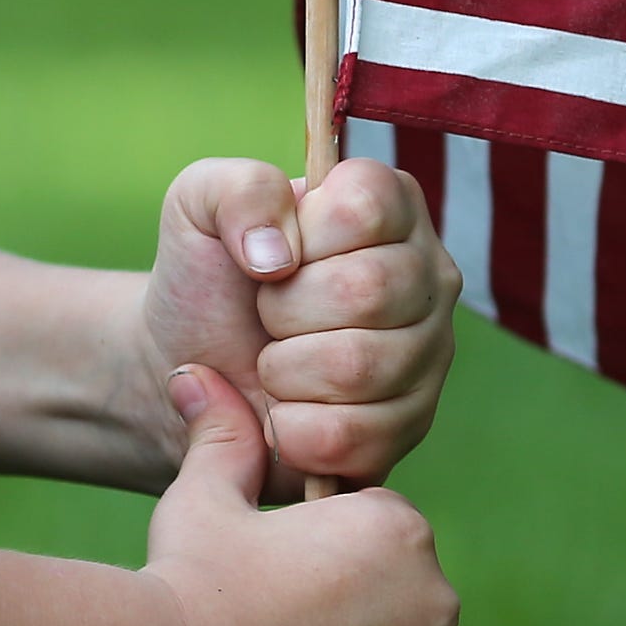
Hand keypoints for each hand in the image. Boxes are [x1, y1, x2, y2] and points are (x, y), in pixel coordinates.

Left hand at [134, 156, 460, 487]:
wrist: (195, 365)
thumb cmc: (209, 276)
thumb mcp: (199, 203)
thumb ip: (240, 191)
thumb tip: (278, 254)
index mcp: (390, 205)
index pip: (364, 208)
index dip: (304, 236)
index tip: (277, 253)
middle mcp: (427, 273)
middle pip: (367, 290)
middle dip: (285, 309)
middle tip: (268, 314)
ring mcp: (429, 353)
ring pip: (359, 367)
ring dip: (285, 370)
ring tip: (275, 359)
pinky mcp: (411, 424)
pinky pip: (352, 434)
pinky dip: (293, 428)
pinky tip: (284, 410)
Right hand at [142, 363, 456, 625]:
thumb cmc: (192, 584)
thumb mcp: (206, 500)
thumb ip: (224, 438)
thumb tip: (198, 376)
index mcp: (394, 526)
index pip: (374, 517)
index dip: (321, 536)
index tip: (277, 559)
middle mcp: (432, 594)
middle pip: (392, 576)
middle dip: (345, 583)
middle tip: (278, 600)